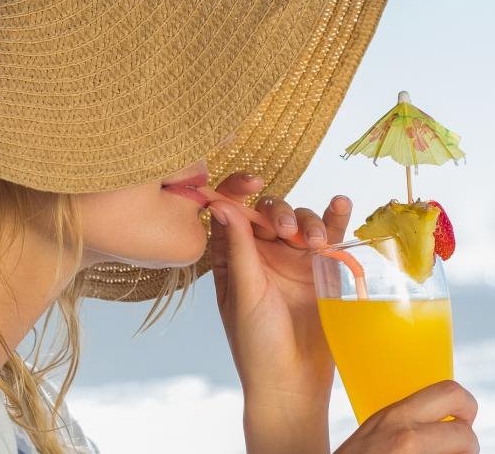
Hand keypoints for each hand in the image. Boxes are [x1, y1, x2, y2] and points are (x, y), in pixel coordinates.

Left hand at [208, 172, 351, 399]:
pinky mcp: (320, 268)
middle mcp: (260, 252)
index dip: (237, 190)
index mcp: (231, 256)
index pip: (231, 211)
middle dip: (280, 212)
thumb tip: (221, 204)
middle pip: (269, 211)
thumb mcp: (244, 292)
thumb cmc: (257, 343)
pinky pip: (329, 236)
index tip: (252, 182)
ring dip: (308, 221)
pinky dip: (335, 218)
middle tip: (289, 233)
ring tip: (314, 243)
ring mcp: (291, 259)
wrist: (294, 381)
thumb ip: (238, 248)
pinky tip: (341, 205)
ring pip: (299, 220)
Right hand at [335, 380, 479, 452]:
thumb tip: (440, 425)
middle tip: (456, 449)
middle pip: (467, 433)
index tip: (457, 422)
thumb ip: (403, 422)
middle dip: (468, 443)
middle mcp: (407, 436)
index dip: (464, 408)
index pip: (450, 392)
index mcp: (395, 414)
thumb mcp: (375, 431)